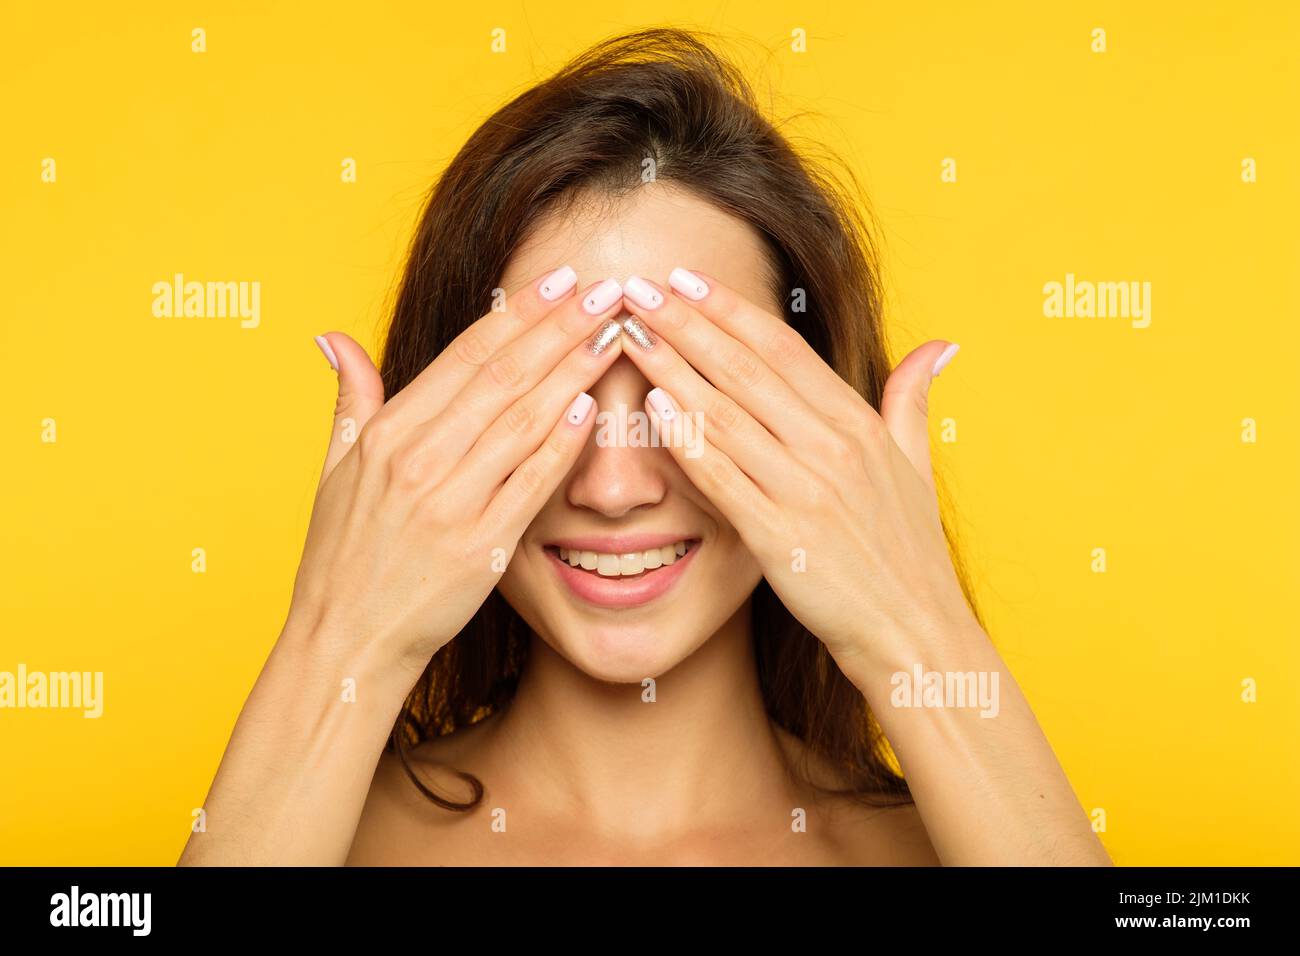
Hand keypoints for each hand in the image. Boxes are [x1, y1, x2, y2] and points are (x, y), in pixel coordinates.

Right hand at [287, 270, 624, 675]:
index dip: (518, 314)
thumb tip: (336, 338)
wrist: (346, 640)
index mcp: (388, 435)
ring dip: (573, 371)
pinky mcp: (480, 546)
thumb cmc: (342, 555)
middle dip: (560, 327)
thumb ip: (350, 400)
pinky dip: (561, 443)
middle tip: (606, 289)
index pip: (466, 356)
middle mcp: (419, 460)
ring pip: (523, 420)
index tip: (559, 281)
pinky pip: (531, 482)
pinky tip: (592, 407)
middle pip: (504, 377)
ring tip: (612, 333)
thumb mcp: (333, 470)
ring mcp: (451, 503)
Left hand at [618, 270, 976, 673]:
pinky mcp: (781, 536)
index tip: (685, 278)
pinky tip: (651, 407)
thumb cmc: (908, 553)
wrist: (915, 633)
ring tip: (630, 334)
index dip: (730, 309)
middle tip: (637, 286)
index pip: (782, 348)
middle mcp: (833, 446)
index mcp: (859, 423)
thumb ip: (913, 400)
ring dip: (672, 368)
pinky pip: (723, 478)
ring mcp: (806, 490)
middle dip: (686, 323)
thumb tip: (939, 345)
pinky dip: (687, 439)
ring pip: (726, 413)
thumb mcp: (918, 466)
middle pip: (745, 368)